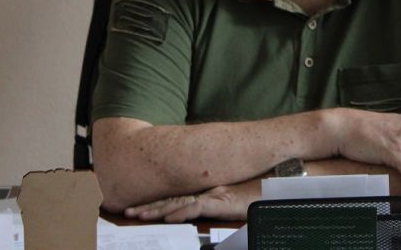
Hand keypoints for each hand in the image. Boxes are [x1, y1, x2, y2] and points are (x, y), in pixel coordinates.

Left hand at [123, 180, 259, 221]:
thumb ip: (215, 204)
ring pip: (178, 203)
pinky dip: (182, 212)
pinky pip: (197, 207)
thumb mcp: (232, 202)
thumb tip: (201, 211)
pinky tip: (169, 218)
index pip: (174, 198)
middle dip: (148, 207)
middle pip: (170, 200)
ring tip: (138, 215)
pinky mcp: (220, 200)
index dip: (155, 204)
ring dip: (157, 210)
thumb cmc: (256, 194)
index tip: (138, 209)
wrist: (274, 184)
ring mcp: (210, 195)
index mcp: (204, 192)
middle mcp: (203, 191)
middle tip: (127, 212)